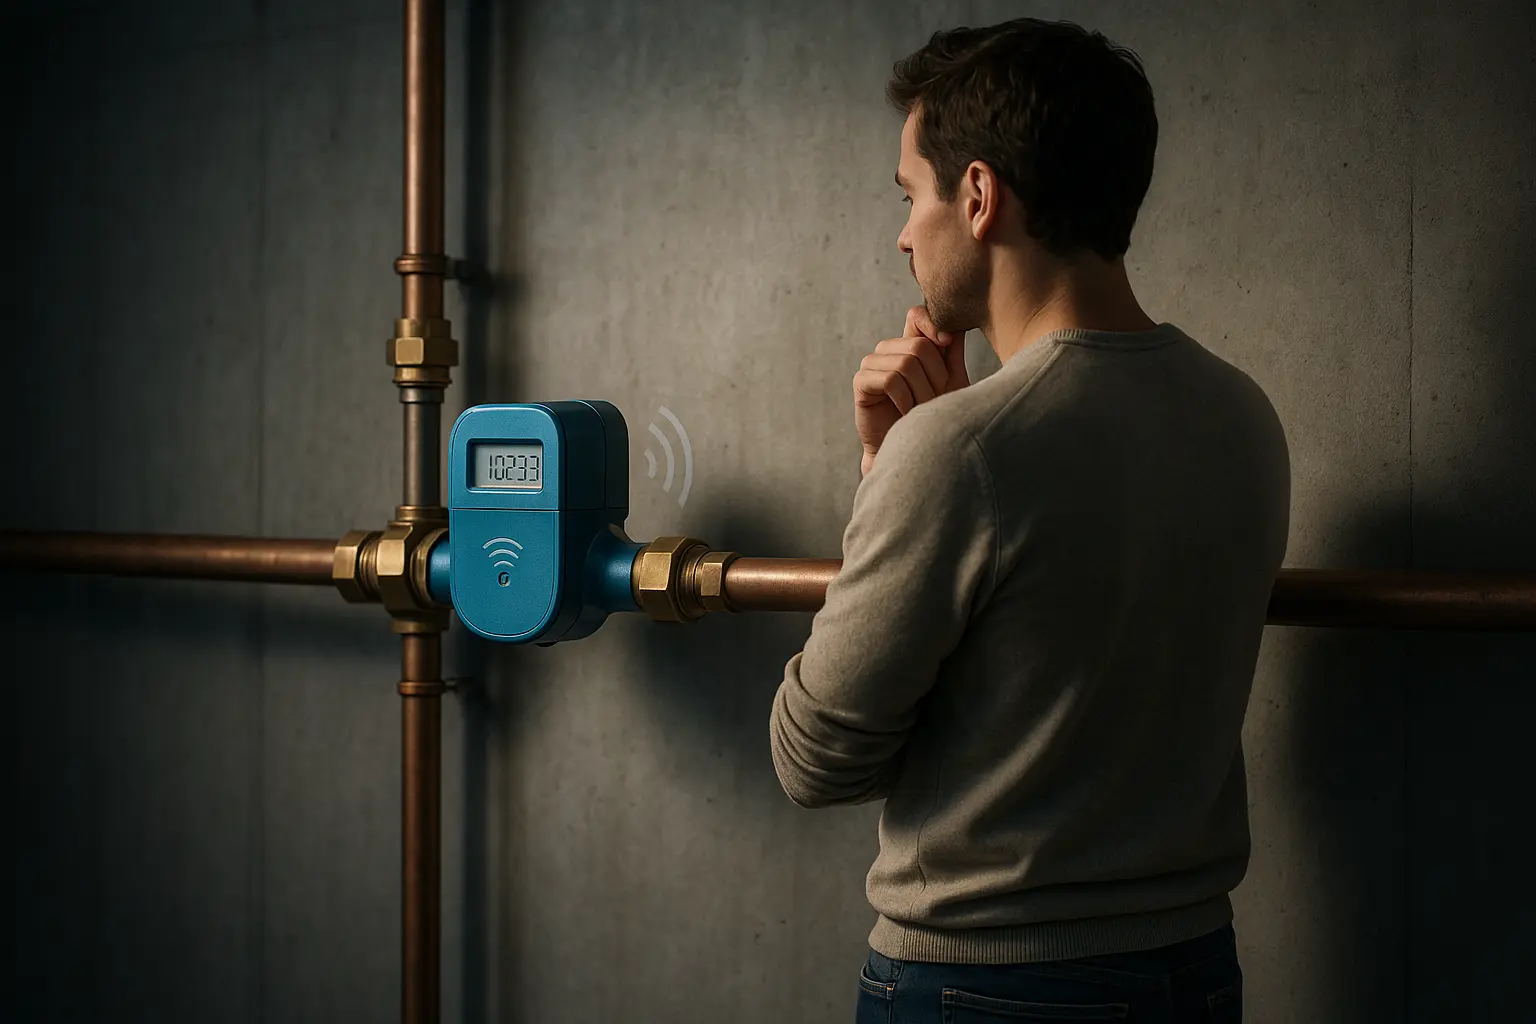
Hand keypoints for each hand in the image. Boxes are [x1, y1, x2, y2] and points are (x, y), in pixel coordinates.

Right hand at [853, 305, 970, 475]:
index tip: (948, 342)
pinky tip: (906, 413)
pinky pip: (890, 379)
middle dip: (934, 376)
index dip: (933, 323)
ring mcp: (873, 364)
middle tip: (934, 399)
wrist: (913, 449)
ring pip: (905, 363)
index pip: (916, 315)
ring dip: (921, 392)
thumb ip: (952, 352)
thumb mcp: (951, 381)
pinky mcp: (861, 382)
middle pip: (918, 344)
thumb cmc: (933, 416)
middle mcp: (889, 350)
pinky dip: (904, 399)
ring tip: (921, 409)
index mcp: (910, 345)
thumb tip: (957, 322)